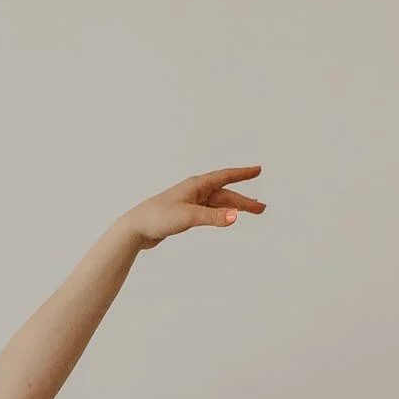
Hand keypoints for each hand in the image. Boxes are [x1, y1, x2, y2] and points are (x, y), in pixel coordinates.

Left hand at [122, 165, 264, 248]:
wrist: (136, 229)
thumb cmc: (157, 218)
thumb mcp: (188, 217)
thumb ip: (212, 217)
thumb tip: (235, 217)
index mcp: (196, 185)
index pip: (225, 176)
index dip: (243, 173)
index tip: (258, 169)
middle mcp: (195, 191)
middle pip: (225, 194)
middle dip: (244, 200)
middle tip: (262, 208)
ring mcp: (191, 203)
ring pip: (219, 204)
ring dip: (235, 208)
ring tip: (252, 212)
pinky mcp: (186, 214)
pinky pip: (210, 212)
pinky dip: (222, 214)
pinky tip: (228, 217)